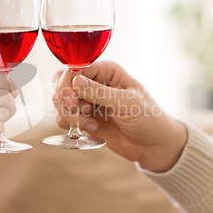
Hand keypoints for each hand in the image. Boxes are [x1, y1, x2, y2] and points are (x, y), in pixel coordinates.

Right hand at [53, 61, 186, 171]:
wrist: (153, 145)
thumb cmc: (149, 118)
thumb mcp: (128, 103)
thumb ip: (101, 93)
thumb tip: (76, 81)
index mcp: (107, 71)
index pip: (75, 68)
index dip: (68, 83)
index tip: (72, 101)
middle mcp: (94, 82)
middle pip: (62, 81)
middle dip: (64, 98)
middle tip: (75, 111)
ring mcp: (87, 100)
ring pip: (60, 100)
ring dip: (69, 114)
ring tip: (91, 124)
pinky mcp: (84, 117)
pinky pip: (63, 116)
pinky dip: (70, 124)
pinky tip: (92, 128)